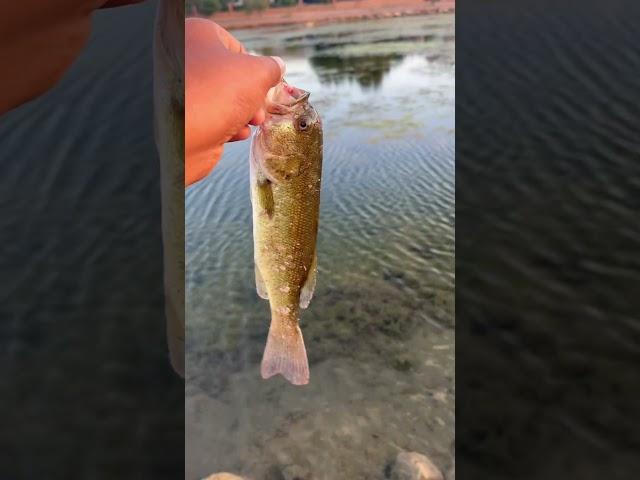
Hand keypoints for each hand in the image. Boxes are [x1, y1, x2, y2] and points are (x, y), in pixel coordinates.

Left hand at [185, 18, 284, 186]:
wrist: (182, 138)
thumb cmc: (218, 94)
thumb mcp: (258, 73)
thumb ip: (272, 68)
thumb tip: (277, 67)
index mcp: (197, 36)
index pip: (235, 47)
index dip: (255, 66)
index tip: (265, 82)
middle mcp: (184, 59)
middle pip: (230, 75)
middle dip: (251, 95)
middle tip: (259, 108)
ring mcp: (182, 90)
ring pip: (222, 99)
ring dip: (243, 112)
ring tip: (252, 122)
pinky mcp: (183, 117)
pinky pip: (211, 117)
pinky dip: (227, 125)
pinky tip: (236, 132)